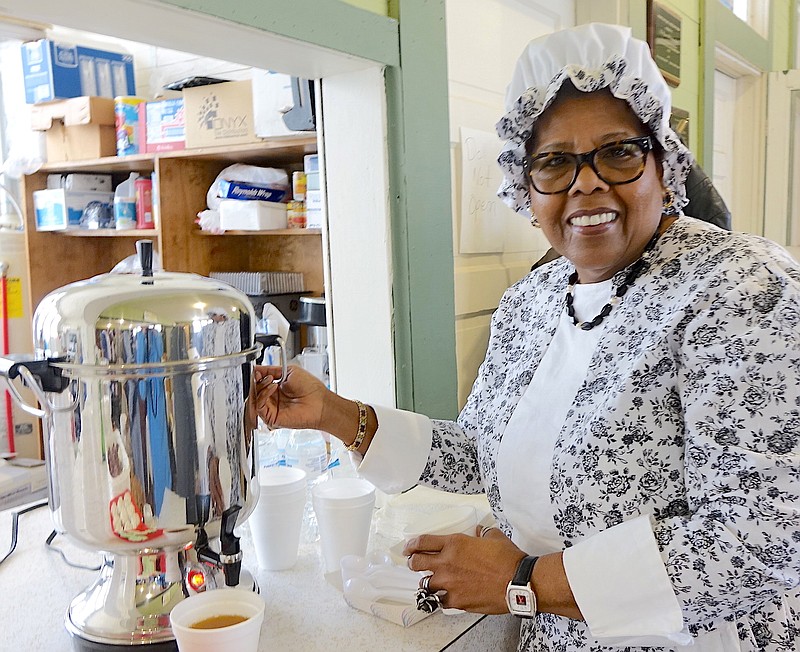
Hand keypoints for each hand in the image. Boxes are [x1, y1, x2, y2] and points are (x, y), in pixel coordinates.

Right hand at [254, 364, 328, 429]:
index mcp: (275, 389)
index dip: (255, 376)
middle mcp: (272, 399)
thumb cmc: (310, 388)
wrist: (320, 402)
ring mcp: (271, 409)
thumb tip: (257, 368)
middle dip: (256, 381)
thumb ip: (271, 369)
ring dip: (260, 387)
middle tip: (261, 375)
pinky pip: (259, 406)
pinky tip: (273, 388)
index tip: (256, 370)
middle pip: (253, 391)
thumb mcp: (289, 371)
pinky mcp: (271, 418)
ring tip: (271, 380)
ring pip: (254, 399)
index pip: (258, 383)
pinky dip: (263, 395)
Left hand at [403, 529, 524, 613]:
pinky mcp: (457, 601)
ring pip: (425, 584)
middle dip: (413, 562)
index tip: (408, 547)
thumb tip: (479, 532)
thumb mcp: (493, 537)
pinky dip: (441, 598)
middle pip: (416, 563)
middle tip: (414, 563)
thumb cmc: (508, 560)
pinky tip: (446, 596)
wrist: (518, 582)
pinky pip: (440, 601)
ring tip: (432, 582)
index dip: (411, 544)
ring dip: (428, 582)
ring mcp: (450, 583)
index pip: (422, 542)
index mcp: (454, 544)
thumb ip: (482, 533)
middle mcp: (447, 563)